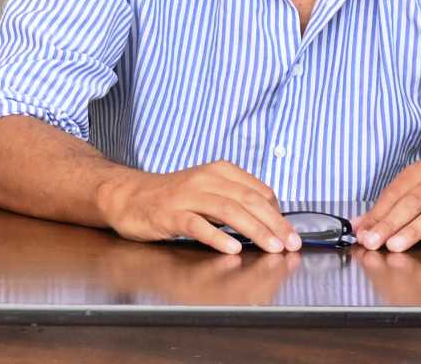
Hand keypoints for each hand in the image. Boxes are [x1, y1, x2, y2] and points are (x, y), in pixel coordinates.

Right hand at [97, 160, 301, 255]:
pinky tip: (232, 249)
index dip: (278, 213)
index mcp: (220, 171)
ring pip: (227, 210)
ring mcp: (187, 196)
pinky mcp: (169, 214)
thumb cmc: (174, 198)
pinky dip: (217, 236)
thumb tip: (270, 221)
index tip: (291, 233)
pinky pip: (197, 224)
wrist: (130, 196)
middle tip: (291, 244)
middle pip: (248, 200)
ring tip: (272, 247)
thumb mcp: (208, 190)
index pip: (258, 191)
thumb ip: (235, 200)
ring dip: (254, 230)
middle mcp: (205, 179)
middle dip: (274, 223)